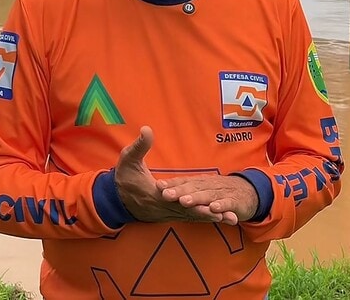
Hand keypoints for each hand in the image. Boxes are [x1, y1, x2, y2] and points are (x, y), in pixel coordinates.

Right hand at [114, 127, 233, 223]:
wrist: (116, 197)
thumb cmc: (123, 177)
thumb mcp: (128, 159)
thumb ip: (139, 146)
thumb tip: (147, 130)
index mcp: (156, 195)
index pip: (178, 201)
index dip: (195, 204)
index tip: (212, 206)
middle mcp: (165, 207)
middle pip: (192, 213)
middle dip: (212, 215)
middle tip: (232, 217)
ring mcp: (169, 212)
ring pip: (194, 217)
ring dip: (213, 218)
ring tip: (233, 219)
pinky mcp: (172, 213)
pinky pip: (191, 217)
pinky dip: (206, 218)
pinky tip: (221, 218)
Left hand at [156, 174, 258, 225]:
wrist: (250, 193)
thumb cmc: (219, 192)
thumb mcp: (202, 189)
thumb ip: (185, 189)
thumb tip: (159, 187)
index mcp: (201, 182)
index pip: (184, 181)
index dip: (172, 183)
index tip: (158, 186)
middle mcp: (210, 185)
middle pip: (193, 187)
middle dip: (179, 191)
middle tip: (165, 194)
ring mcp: (223, 193)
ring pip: (208, 195)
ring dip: (196, 198)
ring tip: (184, 201)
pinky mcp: (235, 202)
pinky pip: (228, 203)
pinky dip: (221, 206)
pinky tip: (213, 208)